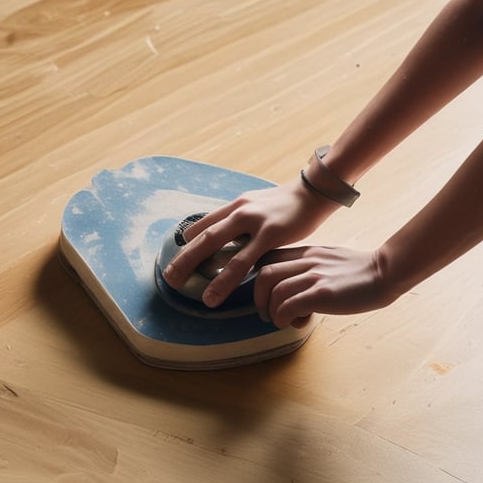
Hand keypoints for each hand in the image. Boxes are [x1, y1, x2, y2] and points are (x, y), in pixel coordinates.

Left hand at [162, 178, 336, 306]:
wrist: (314, 193)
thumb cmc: (286, 205)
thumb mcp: (258, 206)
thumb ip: (241, 221)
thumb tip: (227, 236)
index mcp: (235, 206)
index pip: (204, 225)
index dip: (189, 243)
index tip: (177, 259)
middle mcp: (239, 211)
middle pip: (204, 236)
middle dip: (184, 257)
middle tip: (168, 277)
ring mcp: (254, 222)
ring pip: (218, 247)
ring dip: (197, 268)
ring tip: (183, 287)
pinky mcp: (271, 234)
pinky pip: (244, 259)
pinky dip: (227, 276)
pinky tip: (217, 290)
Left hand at [254, 245, 395, 326]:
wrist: (385, 272)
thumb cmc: (360, 270)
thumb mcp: (328, 258)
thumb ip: (309, 265)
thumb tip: (294, 282)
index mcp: (305, 252)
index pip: (268, 258)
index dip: (258, 278)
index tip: (264, 294)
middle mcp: (306, 262)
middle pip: (264, 275)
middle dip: (259, 298)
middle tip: (267, 312)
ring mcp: (314, 277)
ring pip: (275, 293)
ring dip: (273, 312)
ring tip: (283, 321)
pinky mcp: (323, 294)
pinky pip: (289, 306)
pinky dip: (284, 318)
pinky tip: (295, 323)